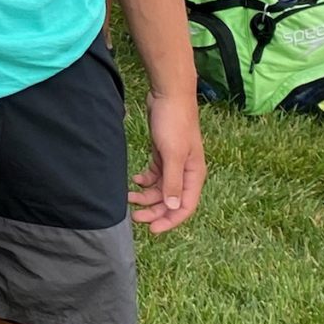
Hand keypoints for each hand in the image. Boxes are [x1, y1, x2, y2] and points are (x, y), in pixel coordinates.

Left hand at [129, 91, 204, 233]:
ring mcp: (174, 162)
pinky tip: (136, 180)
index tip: (151, 229)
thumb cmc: (174, 122)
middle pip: (171, 200)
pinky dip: (146, 180)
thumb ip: (172, 181)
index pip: (185, 206)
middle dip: (154, 211)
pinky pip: (156, 174)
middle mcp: (186, 171)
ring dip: (147, 196)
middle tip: (134, 216)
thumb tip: (172, 207)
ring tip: (129, 198)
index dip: (169, 220)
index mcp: (194, 174)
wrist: (168, 94)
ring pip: (161, 189)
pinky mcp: (163, 153)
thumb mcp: (172, 154)